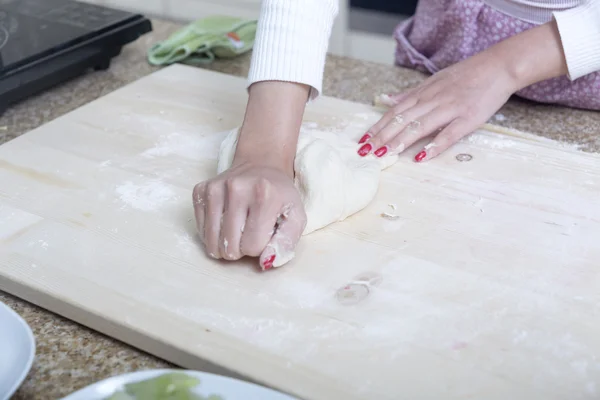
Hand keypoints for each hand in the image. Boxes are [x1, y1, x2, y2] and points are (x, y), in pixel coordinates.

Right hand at [192, 160, 306, 270]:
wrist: (261, 166)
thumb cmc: (279, 196)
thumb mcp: (295, 217)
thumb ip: (286, 242)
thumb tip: (265, 262)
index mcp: (264, 195)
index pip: (253, 246)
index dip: (259, 247)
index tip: (264, 233)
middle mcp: (236, 188)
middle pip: (230, 246)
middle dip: (241, 248)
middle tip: (250, 232)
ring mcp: (215, 188)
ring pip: (212, 242)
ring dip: (225, 245)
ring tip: (237, 231)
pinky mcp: (200, 190)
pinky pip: (200, 231)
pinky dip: (212, 234)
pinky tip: (224, 222)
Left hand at [358, 20, 567, 161]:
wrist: (499, 66)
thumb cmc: (467, 75)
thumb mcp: (434, 80)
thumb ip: (410, 94)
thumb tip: (386, 100)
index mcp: (424, 93)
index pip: (395, 112)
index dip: (378, 126)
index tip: (363, 140)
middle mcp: (433, 100)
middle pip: (402, 120)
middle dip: (382, 136)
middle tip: (366, 152)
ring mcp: (450, 109)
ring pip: (420, 126)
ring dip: (401, 141)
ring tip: (385, 154)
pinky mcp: (469, 118)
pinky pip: (450, 133)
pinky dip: (436, 145)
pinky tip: (422, 157)